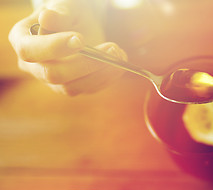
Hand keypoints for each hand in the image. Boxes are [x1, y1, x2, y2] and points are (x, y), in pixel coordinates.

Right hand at [8, 0, 126, 95]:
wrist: (82, 22)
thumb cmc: (70, 11)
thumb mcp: (66, 5)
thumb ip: (59, 12)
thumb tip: (47, 19)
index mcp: (22, 40)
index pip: (29, 51)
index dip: (54, 48)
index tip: (79, 39)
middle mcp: (34, 66)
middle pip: (53, 74)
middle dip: (84, 63)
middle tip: (111, 48)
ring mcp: (54, 81)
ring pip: (73, 87)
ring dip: (100, 73)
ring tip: (119, 54)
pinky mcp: (75, 87)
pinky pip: (89, 89)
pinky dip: (107, 77)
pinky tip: (120, 63)